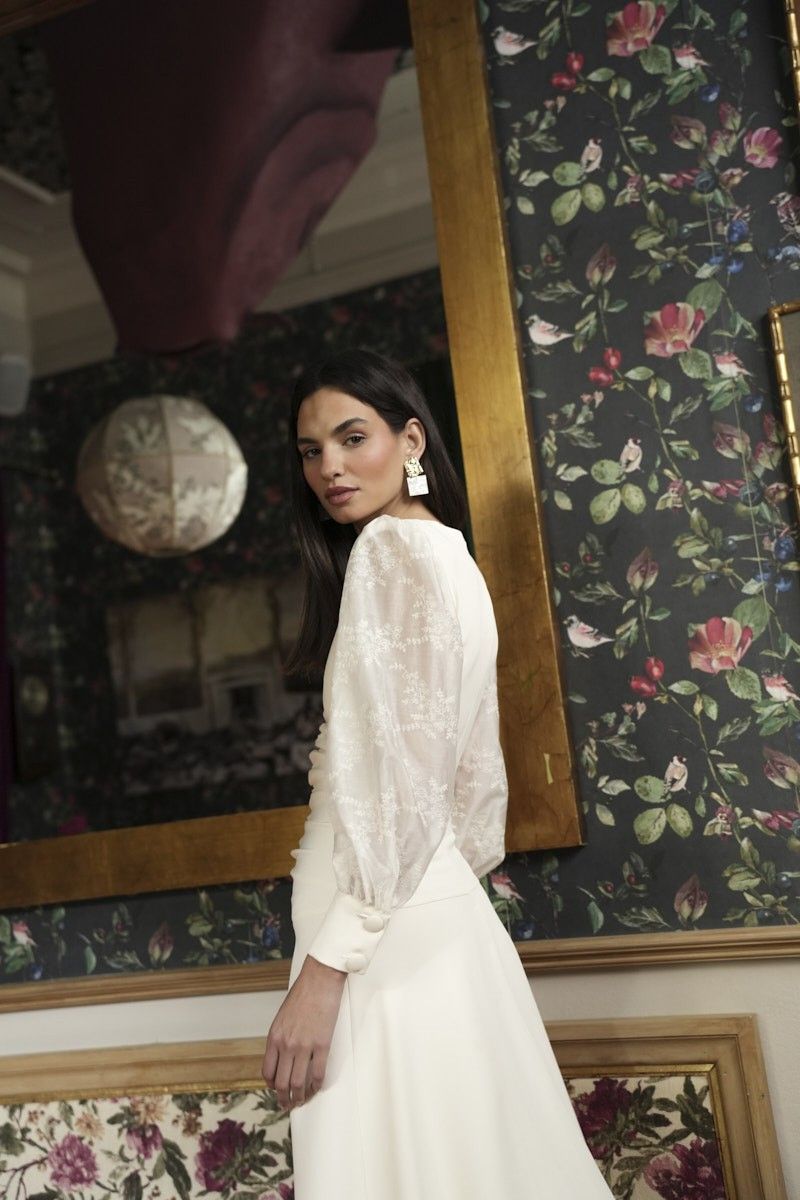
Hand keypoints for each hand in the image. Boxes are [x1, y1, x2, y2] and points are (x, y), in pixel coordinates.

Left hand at [262, 954, 346, 1109]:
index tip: (278, 1090)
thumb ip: (280, 1038)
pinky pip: (318, 1074)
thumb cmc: (302, 995)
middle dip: (284, 1098)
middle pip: (282, 1083)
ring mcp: (304, 1046)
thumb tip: (282, 1057)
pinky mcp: (322, 1045)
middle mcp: (286, 1045)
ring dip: (299, 1098)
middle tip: (288, 1106)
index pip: (268, 1072)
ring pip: (299, 1083)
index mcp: (274, 1038)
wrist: (319, 980)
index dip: (272, 1086)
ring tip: (301, 1102)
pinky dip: (316, 1086)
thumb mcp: (282, 1017)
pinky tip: (316, 1088)